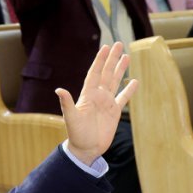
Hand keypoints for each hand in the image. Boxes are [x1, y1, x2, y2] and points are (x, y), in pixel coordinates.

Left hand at [56, 42, 136, 165]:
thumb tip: (58, 90)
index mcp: (88, 95)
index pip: (95, 73)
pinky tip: (134, 81)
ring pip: (115, 82)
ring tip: (127, 56)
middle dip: (112, 59)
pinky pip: (123, 98)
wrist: (86, 149)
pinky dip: (129, 90)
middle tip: (119, 43)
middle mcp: (97, 96)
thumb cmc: (77, 134)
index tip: (105, 47)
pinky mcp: (114, 112)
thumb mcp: (71, 118)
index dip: (100, 60)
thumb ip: (67, 103)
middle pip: (106, 73)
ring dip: (120, 69)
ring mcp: (106, 103)